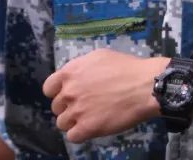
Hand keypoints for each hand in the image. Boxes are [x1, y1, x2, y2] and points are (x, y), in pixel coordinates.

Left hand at [43, 49, 168, 142]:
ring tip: (90, 118)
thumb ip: (81, 67)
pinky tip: (92, 128)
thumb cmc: (126, 68)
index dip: (58, 92)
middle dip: (68, 107)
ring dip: (74, 122)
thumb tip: (77, 76)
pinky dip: (80, 134)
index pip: (48, 88)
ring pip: (62, 123)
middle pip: (56, 107)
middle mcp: (69, 92)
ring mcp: (77, 111)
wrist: (144, 86)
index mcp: (70, 73)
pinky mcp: (87, 128)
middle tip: (85, 107)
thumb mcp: (99, 57)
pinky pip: (73, 137)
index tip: (69, 95)